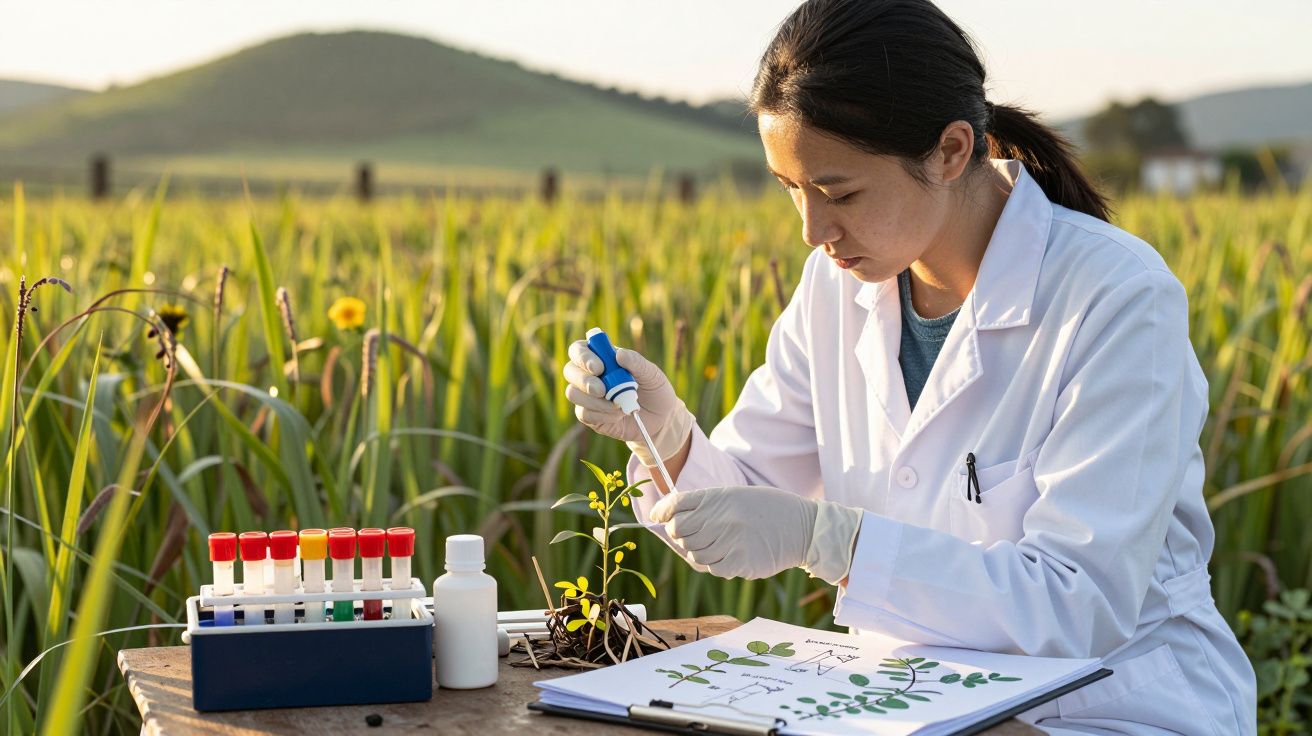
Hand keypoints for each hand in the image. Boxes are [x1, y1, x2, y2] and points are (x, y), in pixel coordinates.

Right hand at [563, 341, 694, 465]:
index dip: (583, 356)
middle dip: (584, 380)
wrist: (661, 418)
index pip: (579, 349)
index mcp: (602, 357)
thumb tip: (619, 354)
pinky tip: (617, 415)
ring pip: (573, 393)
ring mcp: (587, 396)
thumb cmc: (655, 390)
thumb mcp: (652, 374)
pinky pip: (583, 414)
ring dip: (595, 401)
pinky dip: (601, 415)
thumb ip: (636, 363)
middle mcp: (590, 374)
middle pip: (570, 371)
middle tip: (602, 390)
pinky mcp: (589, 415)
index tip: (599, 367)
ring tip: (620, 406)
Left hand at [648, 485, 863, 583]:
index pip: (674, 505)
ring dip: (699, 551)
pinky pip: (712, 568)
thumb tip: (669, 520)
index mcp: (717, 497)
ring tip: (719, 545)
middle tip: (694, 535)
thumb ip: (705, 506)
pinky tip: (731, 555)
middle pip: (678, 532)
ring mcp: (728, 541)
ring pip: (693, 553)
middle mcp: (719, 517)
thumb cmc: (766, 510)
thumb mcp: (735, 496)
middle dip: (680, 534)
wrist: (803, 527)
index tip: (658, 517)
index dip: (661, 512)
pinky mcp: (738, 562)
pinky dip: (716, 564)